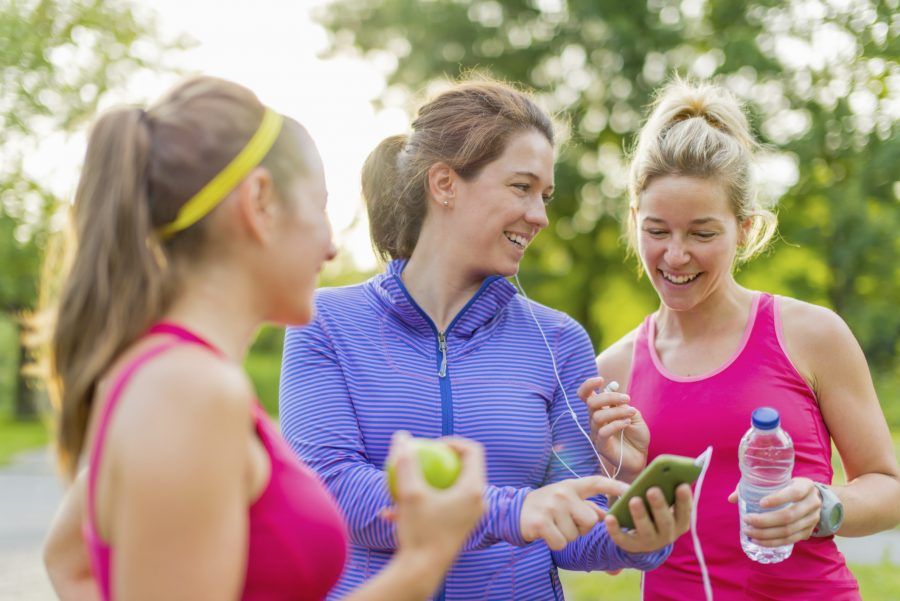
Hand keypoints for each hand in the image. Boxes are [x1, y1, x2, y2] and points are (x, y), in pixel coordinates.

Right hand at [386, 432, 486, 565]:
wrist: (423, 572)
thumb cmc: (418, 532)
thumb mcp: (409, 494)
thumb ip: (405, 463)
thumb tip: (401, 436)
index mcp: (474, 490)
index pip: (472, 450)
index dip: (452, 440)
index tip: (430, 443)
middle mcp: (478, 501)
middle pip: (463, 467)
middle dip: (438, 460)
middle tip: (419, 457)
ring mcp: (470, 515)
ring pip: (448, 487)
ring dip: (425, 483)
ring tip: (402, 482)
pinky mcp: (458, 526)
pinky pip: (441, 505)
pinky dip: (422, 502)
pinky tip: (392, 509)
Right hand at [521, 476, 627, 549]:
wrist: (515, 510)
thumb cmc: (547, 507)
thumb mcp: (566, 500)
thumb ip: (587, 507)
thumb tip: (608, 518)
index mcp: (571, 486)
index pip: (597, 482)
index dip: (615, 486)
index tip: (631, 490)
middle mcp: (562, 493)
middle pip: (590, 520)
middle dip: (582, 528)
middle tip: (567, 523)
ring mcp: (551, 506)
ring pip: (574, 535)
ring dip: (566, 537)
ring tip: (554, 526)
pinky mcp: (540, 522)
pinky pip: (560, 543)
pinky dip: (555, 544)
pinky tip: (547, 534)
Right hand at [578, 376, 649, 481]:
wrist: (640, 457)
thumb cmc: (636, 435)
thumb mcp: (633, 414)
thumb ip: (623, 403)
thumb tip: (613, 386)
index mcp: (601, 410)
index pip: (585, 395)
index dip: (588, 385)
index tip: (601, 380)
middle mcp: (595, 420)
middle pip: (591, 403)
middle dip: (609, 397)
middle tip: (627, 399)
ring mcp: (596, 433)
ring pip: (597, 416)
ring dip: (617, 411)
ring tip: (632, 413)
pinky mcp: (601, 446)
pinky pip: (603, 432)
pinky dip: (616, 424)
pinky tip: (628, 423)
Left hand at [605, 484, 692, 552]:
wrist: (644, 538)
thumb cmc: (656, 512)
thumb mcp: (664, 503)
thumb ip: (666, 491)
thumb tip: (664, 472)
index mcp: (679, 522)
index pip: (685, 512)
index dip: (684, 499)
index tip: (682, 485)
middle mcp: (668, 534)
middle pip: (665, 521)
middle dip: (659, 505)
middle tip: (652, 490)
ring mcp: (650, 542)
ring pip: (646, 530)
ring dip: (640, 515)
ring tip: (634, 500)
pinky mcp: (632, 546)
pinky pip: (623, 539)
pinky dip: (616, 529)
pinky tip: (610, 517)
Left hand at [727, 477, 821, 546]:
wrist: (810, 497)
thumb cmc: (785, 486)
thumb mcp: (775, 481)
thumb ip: (753, 486)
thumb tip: (731, 499)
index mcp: (806, 486)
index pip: (794, 493)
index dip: (777, 499)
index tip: (760, 503)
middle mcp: (813, 503)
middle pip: (789, 516)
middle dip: (765, 521)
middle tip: (747, 520)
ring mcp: (813, 519)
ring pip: (789, 531)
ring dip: (766, 534)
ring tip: (749, 532)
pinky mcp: (808, 532)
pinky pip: (790, 540)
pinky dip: (773, 542)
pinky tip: (758, 541)